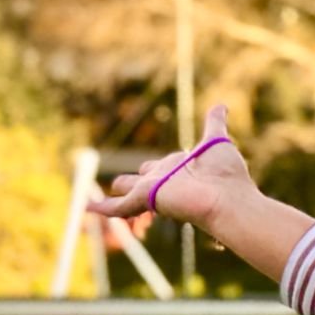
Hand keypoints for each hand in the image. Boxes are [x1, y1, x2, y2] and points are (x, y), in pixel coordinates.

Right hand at [86, 104, 256, 239]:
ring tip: (94, 205)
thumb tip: (221, 106)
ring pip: (126, 191)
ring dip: (113, 196)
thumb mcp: (216, 142)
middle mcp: (164, 181)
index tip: (152, 171)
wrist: (227, 197)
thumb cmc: (227, 175)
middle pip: (139, 180)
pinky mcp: (145, 199)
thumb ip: (214, 124)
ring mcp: (153, 191)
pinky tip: (87, 208)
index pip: (160, 169)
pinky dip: (102, 206)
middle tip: (120, 186)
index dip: (157, 170)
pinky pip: (118, 205)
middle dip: (129, 183)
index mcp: (178, 170)